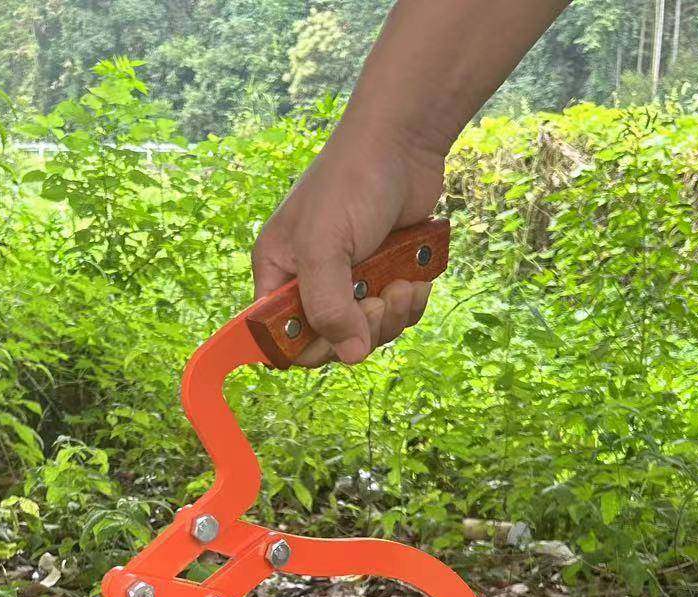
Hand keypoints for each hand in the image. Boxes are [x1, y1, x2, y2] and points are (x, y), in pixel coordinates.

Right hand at [252, 123, 445, 365]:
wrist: (404, 141)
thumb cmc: (352, 181)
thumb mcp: (325, 246)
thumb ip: (329, 306)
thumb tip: (350, 355)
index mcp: (279, 274)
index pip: (280, 337)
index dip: (306, 348)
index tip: (334, 337)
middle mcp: (310, 281)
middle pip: (330, 342)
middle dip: (360, 331)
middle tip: (378, 303)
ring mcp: (350, 280)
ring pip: (368, 333)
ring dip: (392, 317)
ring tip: (403, 285)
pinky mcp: (385, 275)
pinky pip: (396, 315)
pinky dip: (411, 304)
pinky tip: (417, 278)